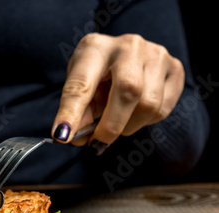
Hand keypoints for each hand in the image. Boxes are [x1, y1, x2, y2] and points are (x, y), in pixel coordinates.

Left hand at [52, 33, 184, 153]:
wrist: (126, 56)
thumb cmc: (98, 73)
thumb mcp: (80, 86)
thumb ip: (77, 110)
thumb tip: (72, 137)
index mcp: (95, 48)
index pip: (82, 83)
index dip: (71, 112)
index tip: (62, 135)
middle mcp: (129, 46)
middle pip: (128, 91)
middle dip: (111, 125)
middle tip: (97, 142)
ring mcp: (156, 55)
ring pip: (149, 105)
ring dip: (128, 126)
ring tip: (116, 121)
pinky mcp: (175, 69)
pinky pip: (162, 110)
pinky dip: (145, 121)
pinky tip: (134, 113)